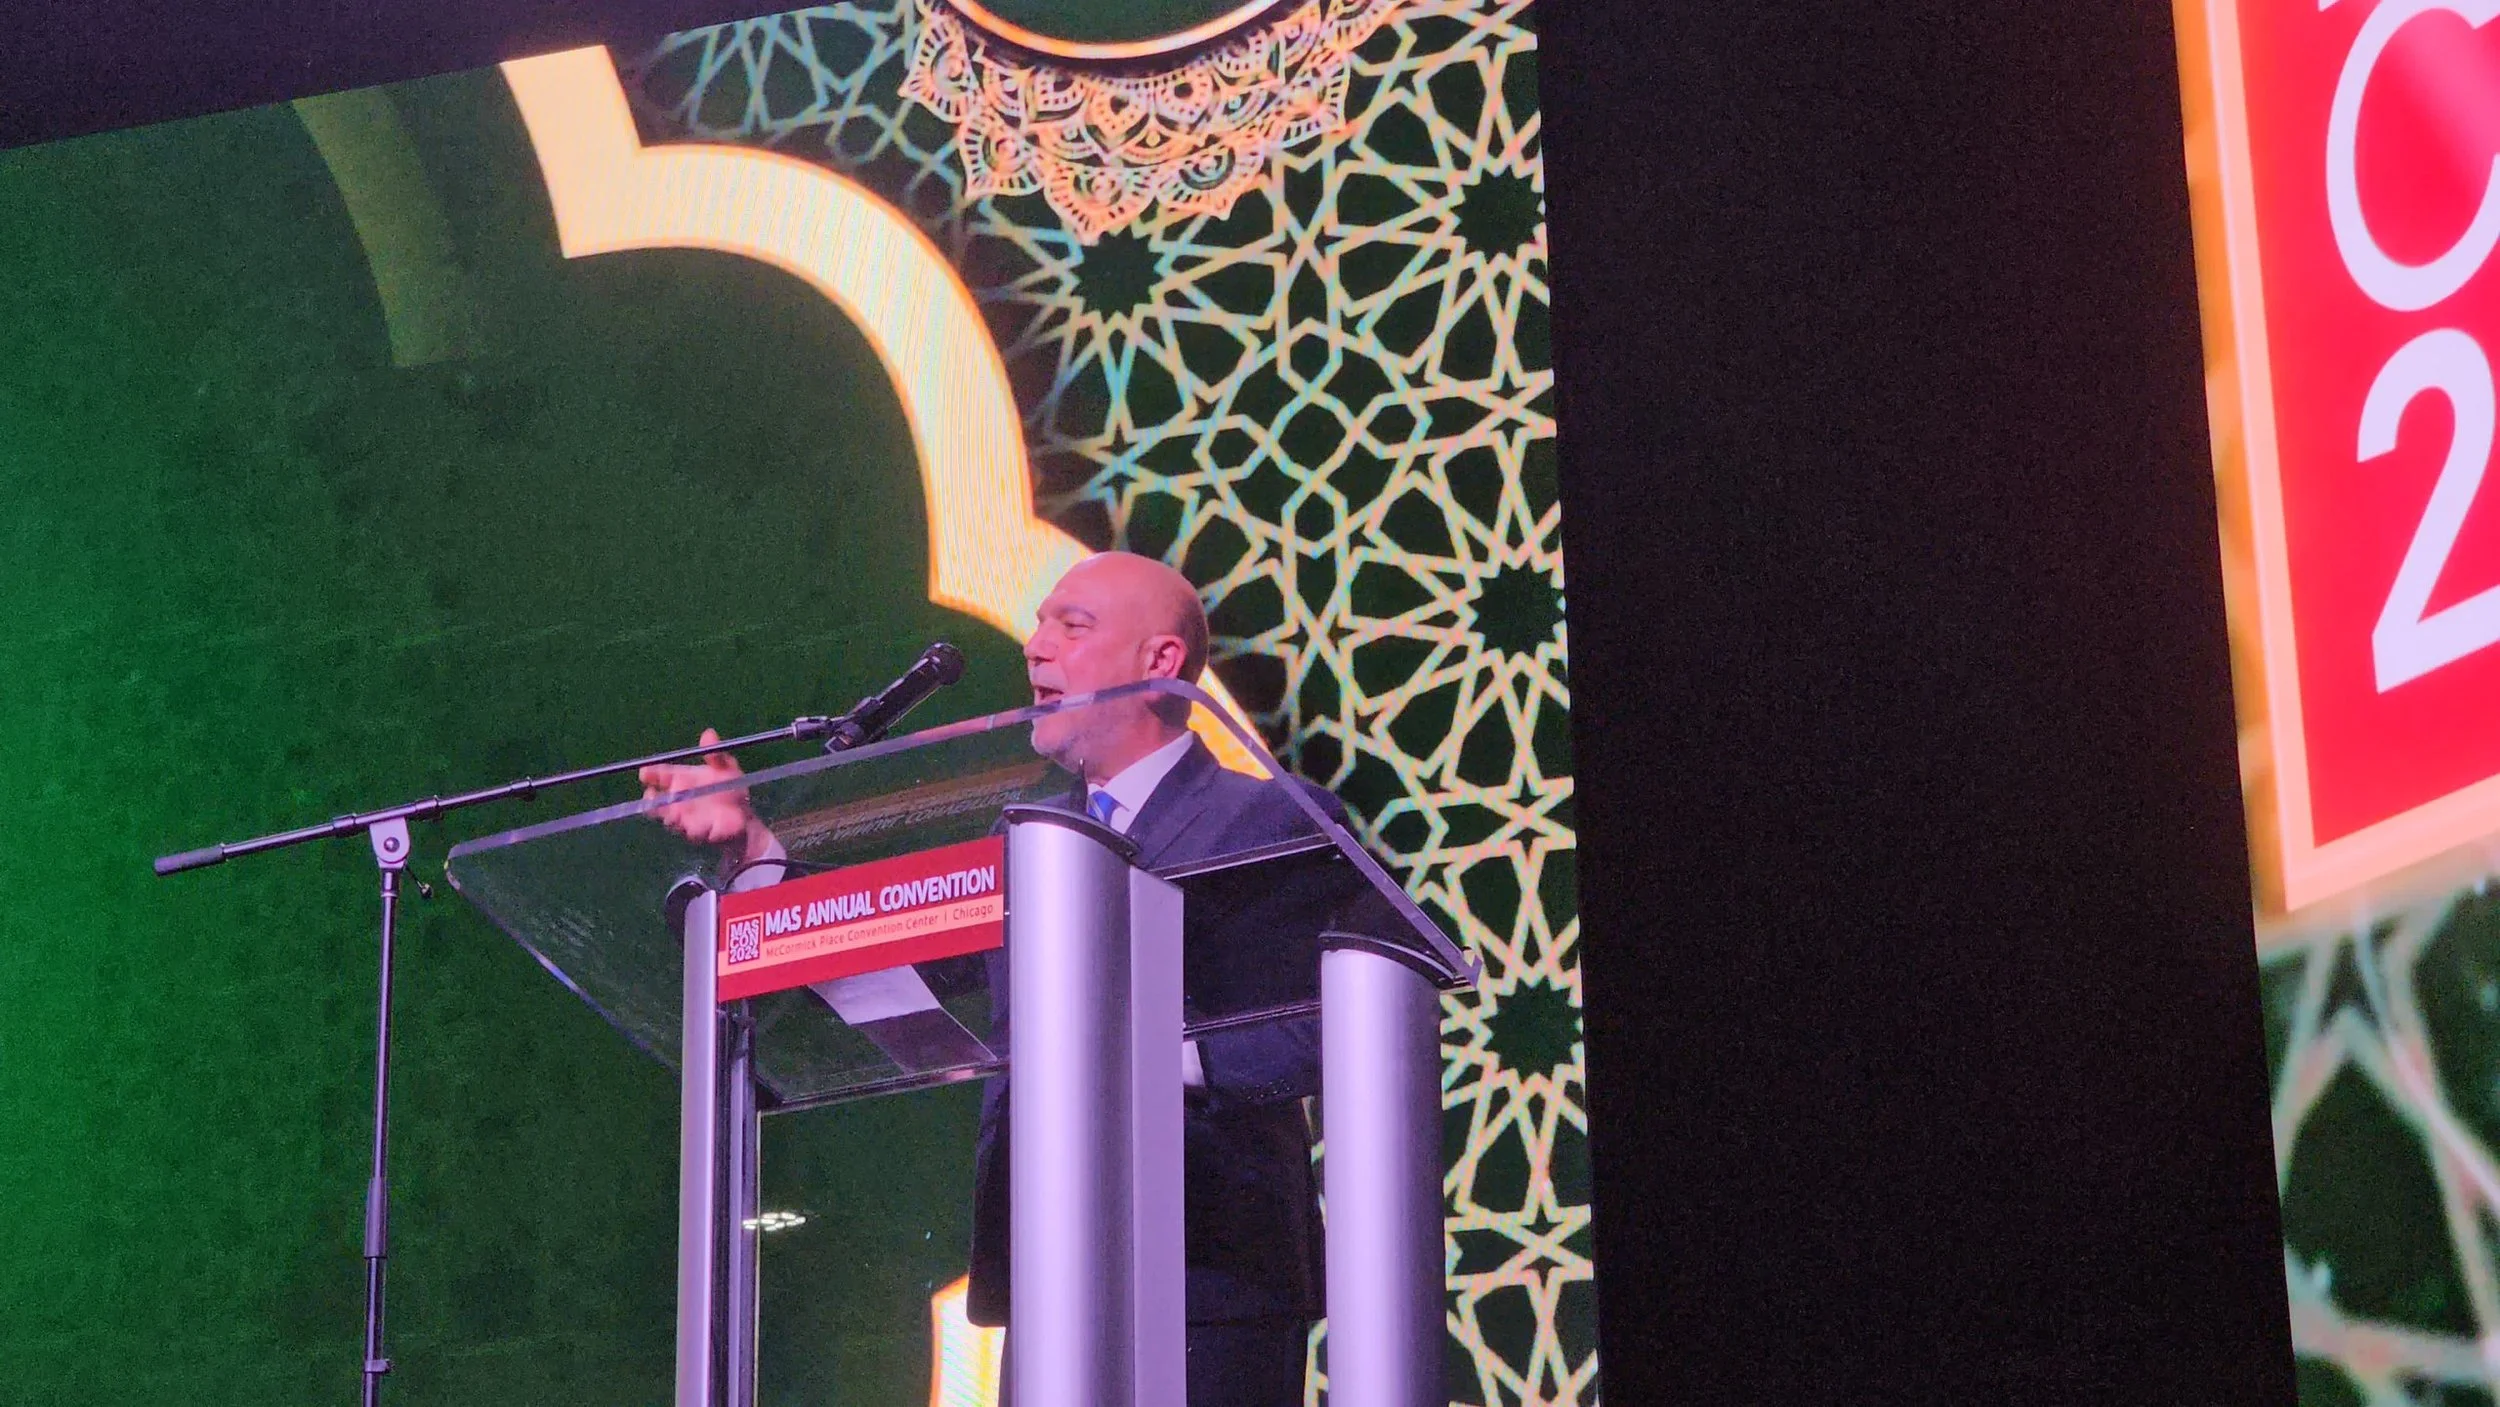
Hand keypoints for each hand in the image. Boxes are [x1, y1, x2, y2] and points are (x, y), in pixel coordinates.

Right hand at [639, 728, 763, 850]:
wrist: (744, 816)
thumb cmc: (730, 789)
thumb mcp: (726, 769)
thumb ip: (716, 755)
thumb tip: (708, 733)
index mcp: (682, 780)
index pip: (661, 775)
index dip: (651, 774)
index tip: (644, 773)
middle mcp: (679, 800)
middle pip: (658, 801)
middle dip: (653, 800)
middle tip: (651, 795)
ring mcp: (686, 819)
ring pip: (672, 819)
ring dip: (671, 816)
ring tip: (673, 813)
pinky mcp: (700, 834)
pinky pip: (695, 833)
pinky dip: (696, 830)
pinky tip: (698, 826)